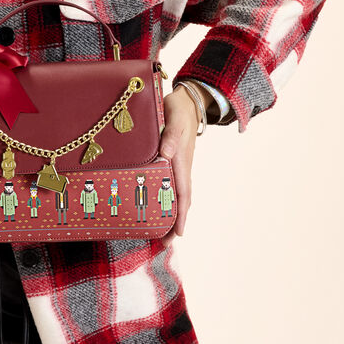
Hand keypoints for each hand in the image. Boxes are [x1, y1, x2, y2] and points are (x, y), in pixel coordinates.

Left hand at [158, 85, 201, 243]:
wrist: (187, 100)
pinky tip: (157, 206)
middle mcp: (182, 166)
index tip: (178, 233)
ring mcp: (178, 165)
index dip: (180, 213)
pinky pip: (171, 184)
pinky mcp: (173, 161)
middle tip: (164, 243)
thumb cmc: (178, 108)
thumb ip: (171, 134)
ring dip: (170, 213)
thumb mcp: (174, 116)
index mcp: (181, 159)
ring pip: (176, 194)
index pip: (183, 192)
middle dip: (174, 221)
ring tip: (159, 233)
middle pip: (180, 200)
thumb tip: (165, 154)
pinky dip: (166, 199)